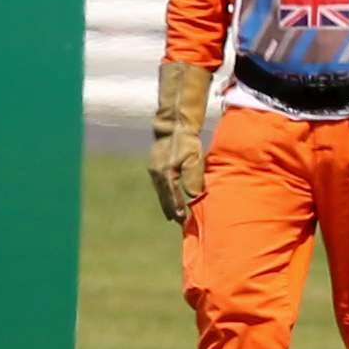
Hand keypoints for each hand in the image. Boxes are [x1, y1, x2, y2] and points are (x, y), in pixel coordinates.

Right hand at [148, 62, 210, 229]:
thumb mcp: (194, 158)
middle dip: (171, 210)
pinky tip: (169, 197)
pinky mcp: (155, 166)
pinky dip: (164, 193)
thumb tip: (194, 196)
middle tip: (178, 223)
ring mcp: (154, 170)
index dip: (178, 210)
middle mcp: (157, 174)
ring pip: (161, 191)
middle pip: (164, 197)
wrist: (173, 126)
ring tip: (173, 214)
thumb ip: (194, 178)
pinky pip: (160, 184)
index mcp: (166, 174)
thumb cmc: (187, 141)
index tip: (183, 221)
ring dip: (167, 203)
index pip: (172, 197)